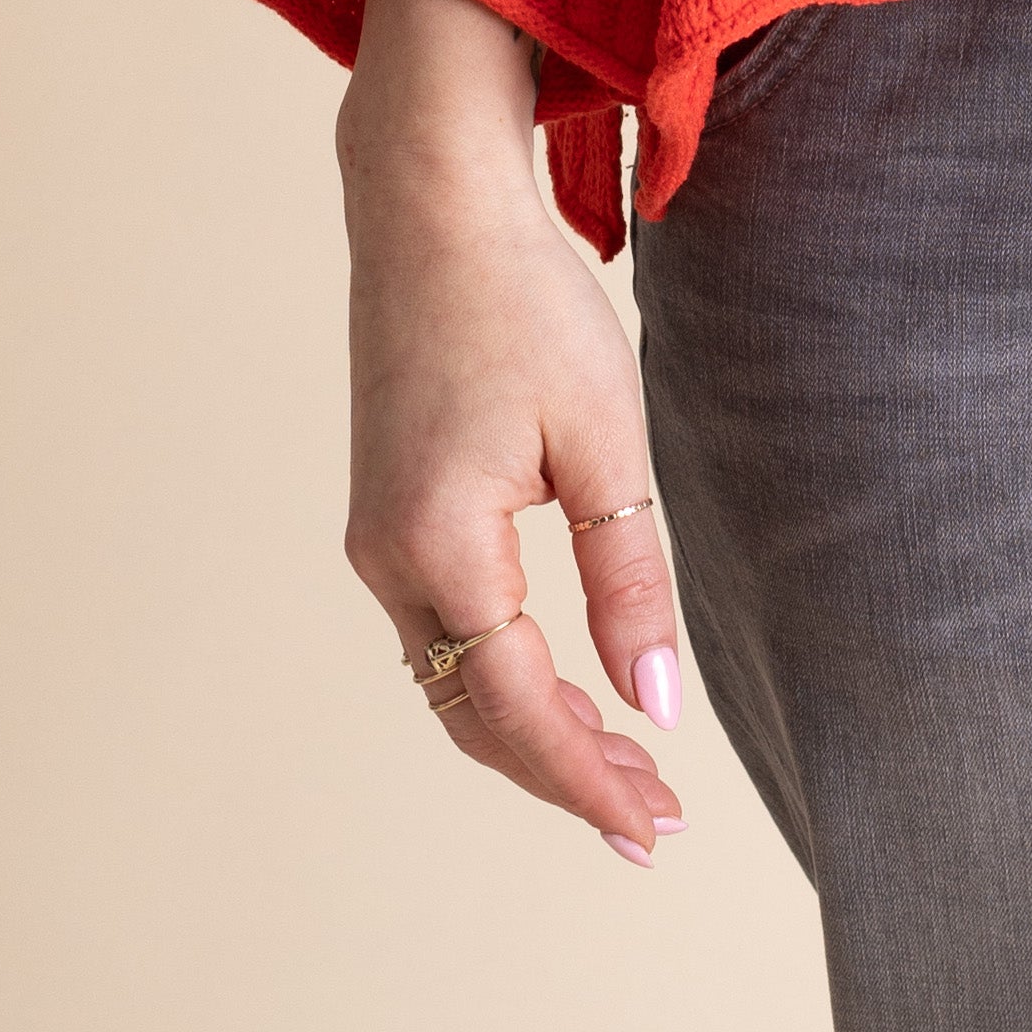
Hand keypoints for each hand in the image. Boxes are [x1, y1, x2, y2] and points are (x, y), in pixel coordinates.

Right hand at [338, 0, 687, 862]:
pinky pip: (437, 629)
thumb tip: (656, 701)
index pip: (517, 709)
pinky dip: (495, 676)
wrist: (430, 203)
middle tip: (647, 823)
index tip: (652, 829)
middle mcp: (388, 556)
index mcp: (441, 544)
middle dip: (560, 774)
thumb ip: (629, 579)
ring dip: (527, 732)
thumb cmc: (523, 302)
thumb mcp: (603, 439)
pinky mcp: (386, 508)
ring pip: (448, 678)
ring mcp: (376, 535)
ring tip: (620, 768)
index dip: (587, 778)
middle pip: (472, 715)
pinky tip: (555, 683)